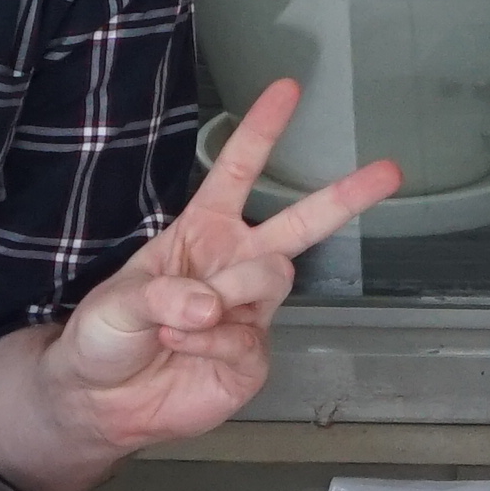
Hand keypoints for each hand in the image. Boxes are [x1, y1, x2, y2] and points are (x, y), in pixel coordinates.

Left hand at [35, 82, 400, 456]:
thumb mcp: (117, 301)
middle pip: (300, 223)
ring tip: (185, 317)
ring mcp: (249, 312)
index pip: (238, 171)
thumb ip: (163, 294)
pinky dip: (211, 341)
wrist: (100, 401)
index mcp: (202, 231)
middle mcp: (234, 264)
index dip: (262, 131)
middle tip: (389, 171)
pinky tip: (182, 347)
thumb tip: (212, 303)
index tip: (289, 89)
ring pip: (274, 278)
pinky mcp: (252, 357)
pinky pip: (248, 338)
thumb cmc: (106, 336)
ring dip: (231, 291)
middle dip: (345, 196)